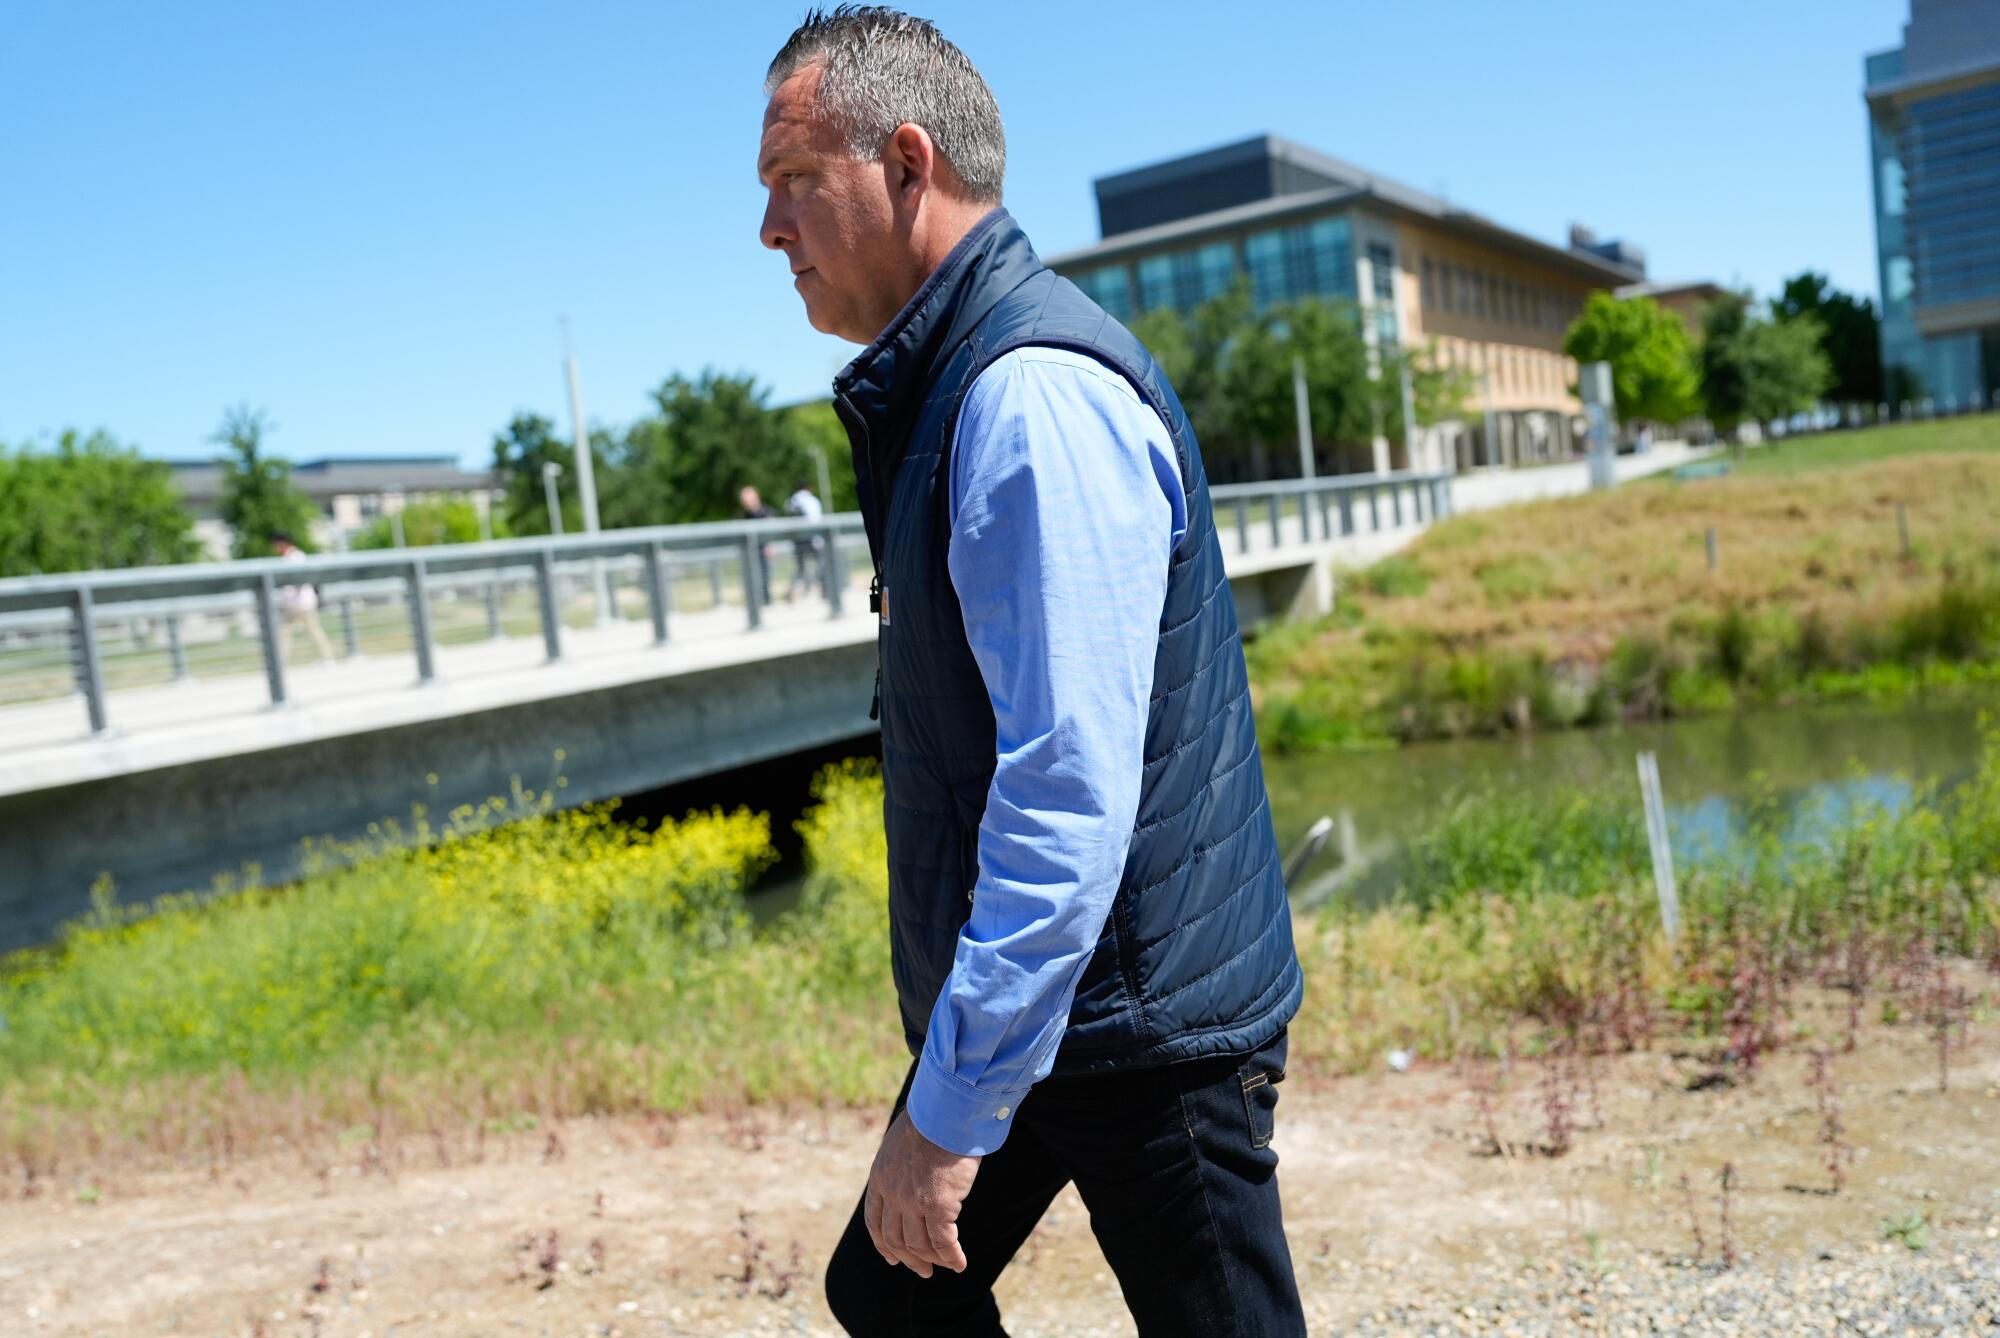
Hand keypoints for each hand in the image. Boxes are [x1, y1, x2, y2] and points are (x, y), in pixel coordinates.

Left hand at [864, 1109, 980, 1276]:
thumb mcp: (903, 1140)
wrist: (945, 1111)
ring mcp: (914, 1202)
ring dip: (933, 1259)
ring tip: (946, 1266)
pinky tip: (960, 1263)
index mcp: (880, 1177)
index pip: (874, 1220)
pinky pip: (944, 1242)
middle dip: (908, 1258)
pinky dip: (952, 1257)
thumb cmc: (932, 1118)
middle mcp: (893, 1194)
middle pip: (895, 1238)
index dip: (883, 1243)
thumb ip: (903, 1161)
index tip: (891, 1257)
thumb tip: (916, 1167)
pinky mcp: (939, 1207)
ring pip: (920, 1244)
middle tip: (922, 1270)